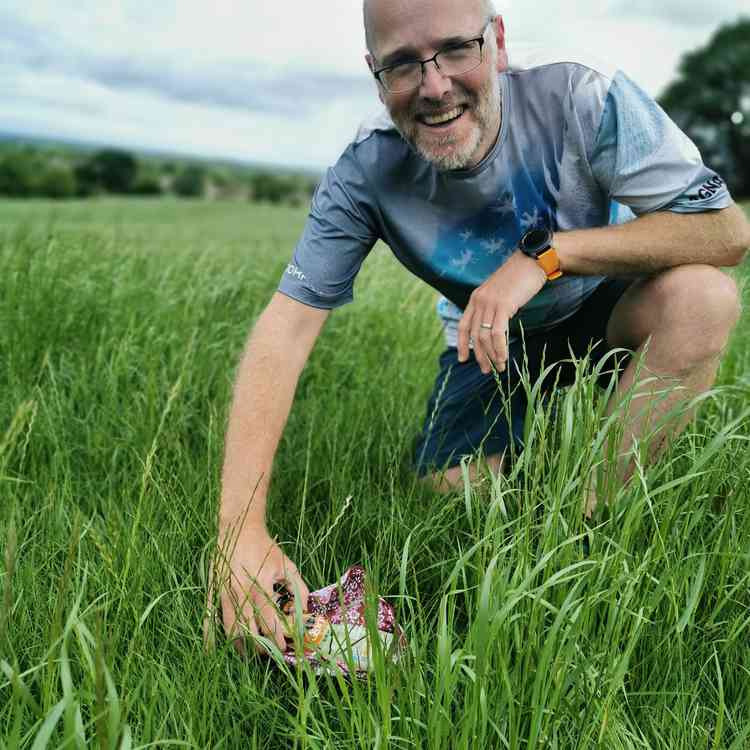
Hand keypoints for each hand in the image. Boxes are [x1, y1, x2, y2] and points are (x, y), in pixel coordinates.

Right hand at [212, 523, 308, 653]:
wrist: (240, 529)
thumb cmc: (266, 548)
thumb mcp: (287, 564)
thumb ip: (298, 587)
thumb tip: (304, 611)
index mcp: (260, 585)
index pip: (269, 621)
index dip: (277, 638)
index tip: (284, 647)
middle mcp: (241, 592)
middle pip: (249, 630)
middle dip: (259, 647)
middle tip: (267, 653)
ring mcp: (224, 593)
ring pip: (230, 629)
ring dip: (240, 646)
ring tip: (249, 653)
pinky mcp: (213, 591)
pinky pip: (209, 618)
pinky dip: (210, 637)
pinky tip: (213, 652)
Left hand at [457, 251, 546, 373]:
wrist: (533, 262)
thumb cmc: (520, 278)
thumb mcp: (500, 293)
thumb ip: (493, 308)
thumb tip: (494, 329)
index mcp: (475, 298)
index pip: (463, 326)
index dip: (461, 344)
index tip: (463, 359)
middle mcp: (479, 301)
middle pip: (473, 335)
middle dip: (479, 355)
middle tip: (486, 370)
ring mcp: (489, 303)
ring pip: (484, 337)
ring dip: (491, 355)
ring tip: (499, 368)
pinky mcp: (503, 306)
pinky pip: (497, 333)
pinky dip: (499, 348)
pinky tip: (503, 357)